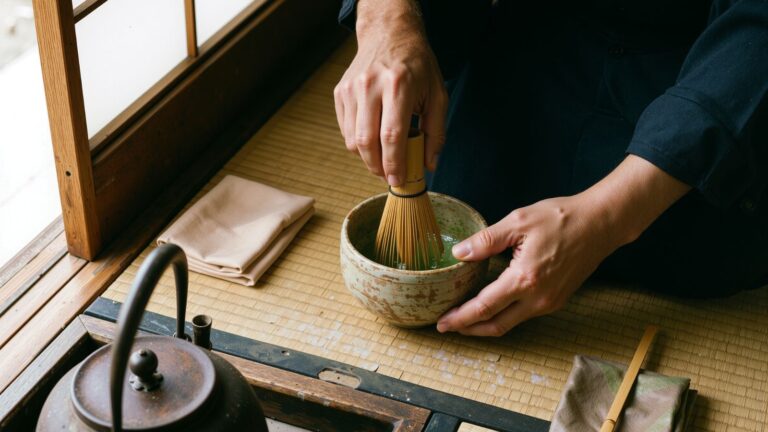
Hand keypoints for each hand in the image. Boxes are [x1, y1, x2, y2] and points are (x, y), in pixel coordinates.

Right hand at [334, 0, 447, 185]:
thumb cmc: (417, 65)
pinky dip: (358, 143)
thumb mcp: (437, 94)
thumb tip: (429, 165)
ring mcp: (351, 89)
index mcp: (398, 85)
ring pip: (352, 140)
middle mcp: (371, 86)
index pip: (392, 135)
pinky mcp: (340, 92)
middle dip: (378, 167)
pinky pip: (346, 129)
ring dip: (367, 158)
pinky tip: (372, 142)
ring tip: (382, 161)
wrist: (389, 34)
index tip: (398, 180)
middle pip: (367, 142)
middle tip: (389, 176)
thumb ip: (436, 131)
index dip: (394, 163)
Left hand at [436, 195, 619, 335]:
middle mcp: (538, 298)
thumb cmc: (561, 218)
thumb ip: (486, 240)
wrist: (601, 223)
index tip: (441, 322)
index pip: (483, 307)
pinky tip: (492, 304)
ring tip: (465, 318)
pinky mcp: (557, 299)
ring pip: (510, 323)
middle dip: (468, 329)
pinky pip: (524, 314)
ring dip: (486, 324)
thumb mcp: (518, 221)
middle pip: (496, 325)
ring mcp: (549, 302)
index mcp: (524, 279)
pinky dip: (504, 315)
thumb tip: (459, 253)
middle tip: (447, 326)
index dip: (460, 318)